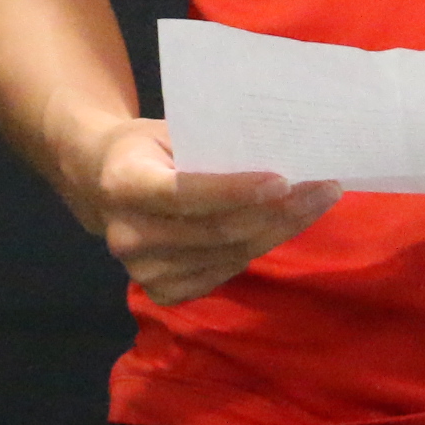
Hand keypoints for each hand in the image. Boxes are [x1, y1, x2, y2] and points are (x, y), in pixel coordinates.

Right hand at [67, 116, 338, 305]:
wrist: (99, 182)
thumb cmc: (145, 148)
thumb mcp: (167, 132)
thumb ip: (210, 145)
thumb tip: (280, 148)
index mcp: (123, 185)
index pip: (185, 194)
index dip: (235, 191)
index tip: (284, 180)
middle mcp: (128, 235)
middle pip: (217, 231)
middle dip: (279, 211)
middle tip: (325, 188)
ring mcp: (143, 271)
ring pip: (230, 255)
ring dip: (281, 230)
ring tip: (318, 201)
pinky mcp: (161, 292)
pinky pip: (225, 272)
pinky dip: (259, 248)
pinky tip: (286, 225)